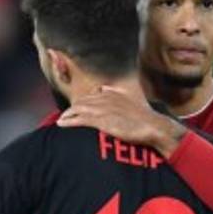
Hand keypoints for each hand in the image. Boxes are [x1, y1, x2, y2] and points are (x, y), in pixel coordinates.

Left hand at [57, 87, 186, 156]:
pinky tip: (62, 124)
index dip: (81, 103)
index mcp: (112, 92)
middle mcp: (105, 97)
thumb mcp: (132, 97)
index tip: (76, 109)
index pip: (90, 95)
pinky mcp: (101, 120)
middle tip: (65, 116)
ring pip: (78, 109)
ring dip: (67, 114)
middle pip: (82, 101)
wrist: (152, 126)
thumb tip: (105, 88)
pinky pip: (80, 119)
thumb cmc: (145, 116)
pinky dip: (69, 121)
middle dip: (72, 108)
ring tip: (60, 121)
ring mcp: (102, 108)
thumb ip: (118, 92)